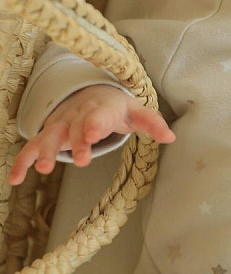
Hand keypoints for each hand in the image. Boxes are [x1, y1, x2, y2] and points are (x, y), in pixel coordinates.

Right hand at [9, 85, 175, 185]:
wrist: (91, 92)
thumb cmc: (116, 108)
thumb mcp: (136, 112)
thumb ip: (152, 123)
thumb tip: (171, 137)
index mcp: (101, 108)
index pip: (99, 115)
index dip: (96, 123)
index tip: (94, 133)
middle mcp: (78, 115)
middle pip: (76, 128)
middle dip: (77, 143)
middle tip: (81, 160)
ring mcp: (61, 125)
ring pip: (51, 136)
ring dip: (45, 151)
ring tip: (43, 168)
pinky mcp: (49, 135)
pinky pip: (32, 147)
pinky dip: (22, 162)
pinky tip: (15, 181)